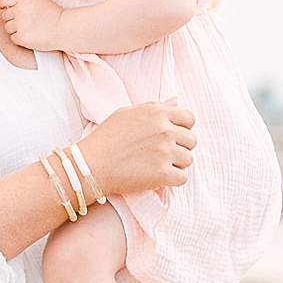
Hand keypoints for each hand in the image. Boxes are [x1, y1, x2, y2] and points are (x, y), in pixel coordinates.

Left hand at [0, 0, 67, 51]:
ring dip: (15, 29)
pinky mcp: (22, 37)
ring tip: (28, 28)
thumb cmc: (54, 14)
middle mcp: (20, 10)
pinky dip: (19, 39)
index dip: (1, 4)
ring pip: (7, 28)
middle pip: (4, 15)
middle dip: (12, 18)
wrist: (64, 29)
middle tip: (24, 20)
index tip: (3, 7)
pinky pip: (13, 38)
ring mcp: (20, 24)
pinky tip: (30, 35)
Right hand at [82, 99, 196, 196]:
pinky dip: (172, 180)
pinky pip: (182, 178)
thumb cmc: (106, 138)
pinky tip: (157, 178)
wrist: (90, 165)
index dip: (182, 129)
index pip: (189, 118)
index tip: (170, 138)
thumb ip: (155, 108)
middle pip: (191, 140)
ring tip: (156, 166)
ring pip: (188, 160)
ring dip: (176, 164)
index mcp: (157, 112)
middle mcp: (164, 129)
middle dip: (179, 148)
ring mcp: (165, 151)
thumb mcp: (127, 113)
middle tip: (160, 155)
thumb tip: (177, 101)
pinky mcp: (163, 173)